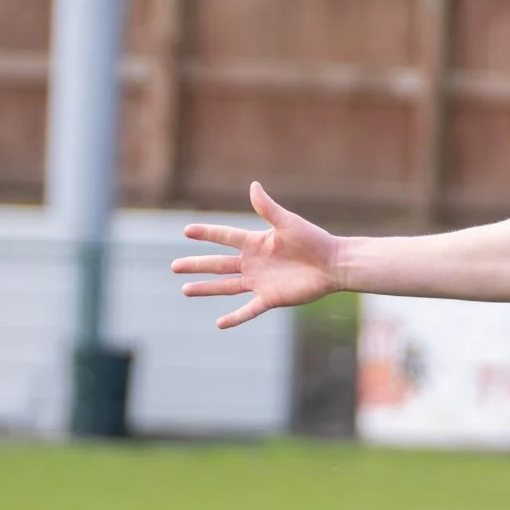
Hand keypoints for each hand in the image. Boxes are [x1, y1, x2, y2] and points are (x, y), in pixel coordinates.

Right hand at [171, 182, 340, 329]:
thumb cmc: (314, 240)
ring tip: (185, 289)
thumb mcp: (287, 222)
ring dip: (206, 288)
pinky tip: (219, 324)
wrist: (334, 264)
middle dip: (197, 265)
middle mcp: (254, 263)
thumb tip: (253, 185)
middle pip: (219, 264)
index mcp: (256, 243)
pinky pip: (249, 310)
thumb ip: (268, 208)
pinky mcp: (271, 298)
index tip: (187, 230)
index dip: (207, 234)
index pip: (225, 237)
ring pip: (227, 286)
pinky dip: (235, 318)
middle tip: (174, 266)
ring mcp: (260, 282)